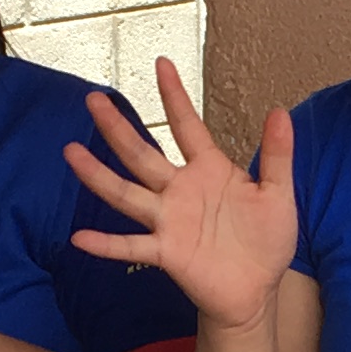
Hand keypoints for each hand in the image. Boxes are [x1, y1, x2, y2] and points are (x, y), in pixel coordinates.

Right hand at [66, 59, 296, 333]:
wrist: (258, 289)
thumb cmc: (266, 240)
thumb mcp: (277, 194)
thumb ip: (276, 155)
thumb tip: (279, 111)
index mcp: (208, 170)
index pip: (187, 126)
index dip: (175, 96)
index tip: (161, 63)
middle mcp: (180, 190)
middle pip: (142, 154)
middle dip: (117, 128)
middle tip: (93, 100)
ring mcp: (169, 221)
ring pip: (127, 193)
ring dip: (98, 175)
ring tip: (71, 152)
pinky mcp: (166, 253)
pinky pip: (131, 246)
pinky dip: (106, 243)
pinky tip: (80, 238)